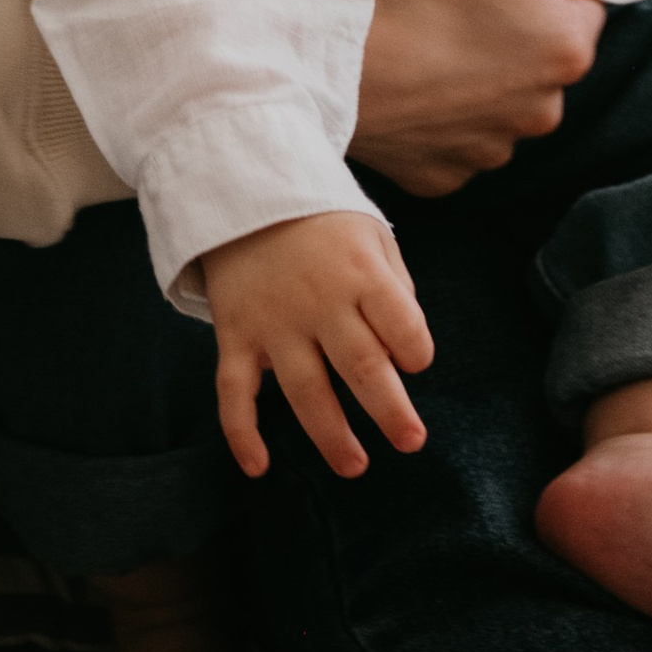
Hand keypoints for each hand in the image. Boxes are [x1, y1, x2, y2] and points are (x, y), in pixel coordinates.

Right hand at [204, 212, 434, 479]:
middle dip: (391, 412)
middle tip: (411, 442)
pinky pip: (235, 391)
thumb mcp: (370, 233)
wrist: (242, 184)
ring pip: (305, 391)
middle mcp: (319, 301)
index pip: (403, 326)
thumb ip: (395, 288)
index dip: (416, 351)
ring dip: (331, 436)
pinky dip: (242, 433)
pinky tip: (259, 467)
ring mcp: (273, 321)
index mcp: (360, 273)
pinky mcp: (236, 333)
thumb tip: (404, 352)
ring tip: (355, 466)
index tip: (416, 362)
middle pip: (361, 368)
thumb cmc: (321, 219)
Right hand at [350, 0, 651, 197]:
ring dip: (470, 65)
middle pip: (535, 48)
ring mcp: (487, 152)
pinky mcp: (438, 177)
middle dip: (504, 20)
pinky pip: (449, 134)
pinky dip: (434, 107)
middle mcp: (541, 114)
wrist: (317, 63)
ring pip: (493, 92)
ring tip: (419, 28)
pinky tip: (403, 78)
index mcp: (568, 52)